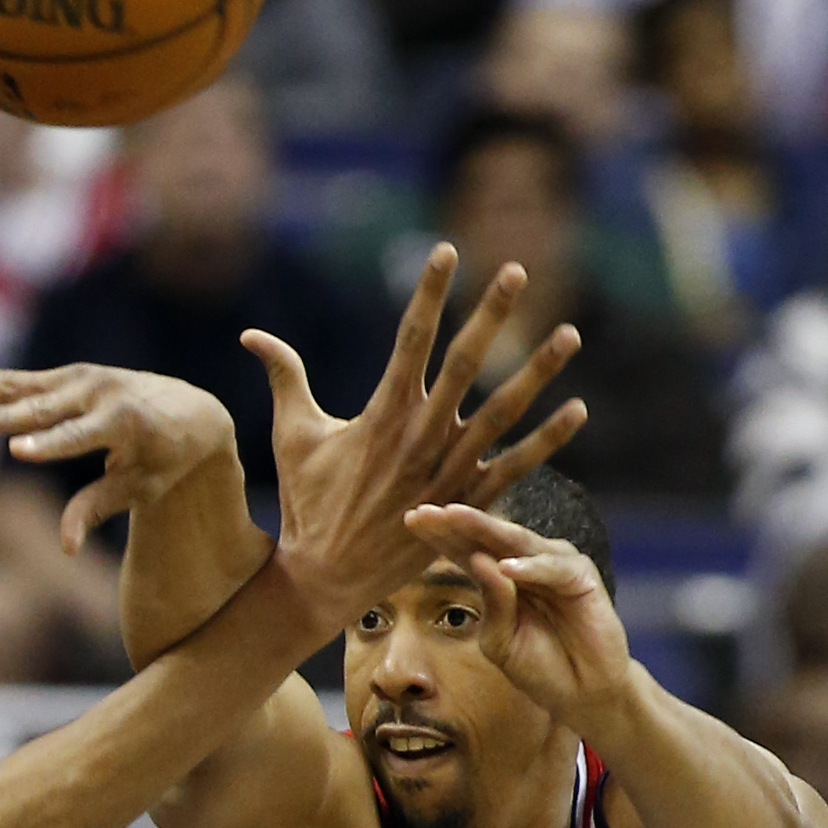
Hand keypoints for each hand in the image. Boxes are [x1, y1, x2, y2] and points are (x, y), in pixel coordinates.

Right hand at [0, 365, 237, 550]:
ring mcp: (77, 379)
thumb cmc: (165, 459)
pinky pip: (14, 380)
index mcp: (124, 421)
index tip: (16, 453)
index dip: (48, 445)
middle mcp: (97, 392)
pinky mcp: (62, 376)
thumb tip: (65, 548)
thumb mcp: (141, 488)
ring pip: (15, 387)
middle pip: (38, 407)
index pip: (78, 437)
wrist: (188, 409)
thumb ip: (98, 510)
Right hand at [247, 247, 584, 626]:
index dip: (429, 292)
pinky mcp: (465, 503)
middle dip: (492, 315)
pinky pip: (514, 467)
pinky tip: (577, 409)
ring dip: (536, 372)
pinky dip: (547, 440)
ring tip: (570, 334)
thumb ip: (284, 378)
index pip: (410, 338)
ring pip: (501, 411)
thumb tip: (250, 335)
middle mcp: (419, 435)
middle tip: (518, 271)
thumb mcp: (292, 435)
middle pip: (464, 363)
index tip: (447, 251)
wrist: (325, 576)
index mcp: (380, 412)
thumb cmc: (307, 502)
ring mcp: (447, 470)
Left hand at [404, 503, 631, 720]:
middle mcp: (524, 562)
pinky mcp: (582, 578)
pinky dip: (531, 567)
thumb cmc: (538, 665)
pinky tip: (507, 566)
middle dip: (456, 521)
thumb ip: (491, 604)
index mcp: (496, 576)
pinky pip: (553, 568)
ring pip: (517, 540)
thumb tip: (477, 561)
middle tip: (427, 510)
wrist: (580, 692)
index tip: (409, 519)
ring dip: (486, 528)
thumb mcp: (499, 639)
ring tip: (455, 516)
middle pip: (486, 536)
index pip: (463, 548)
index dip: (439, 534)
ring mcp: (553, 566)